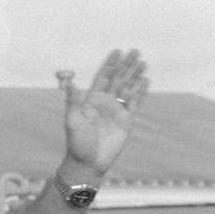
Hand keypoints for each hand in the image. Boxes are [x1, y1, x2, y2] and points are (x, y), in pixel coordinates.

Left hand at [64, 49, 148, 174]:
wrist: (88, 162)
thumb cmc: (77, 143)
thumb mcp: (72, 121)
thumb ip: (72, 102)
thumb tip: (69, 83)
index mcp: (91, 100)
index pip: (102, 77)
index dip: (110, 64)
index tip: (117, 51)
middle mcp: (105, 103)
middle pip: (118, 79)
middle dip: (126, 65)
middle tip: (135, 50)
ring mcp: (116, 111)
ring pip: (128, 88)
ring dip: (135, 75)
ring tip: (143, 61)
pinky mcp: (126, 120)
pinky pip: (135, 103)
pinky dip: (141, 92)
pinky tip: (145, 80)